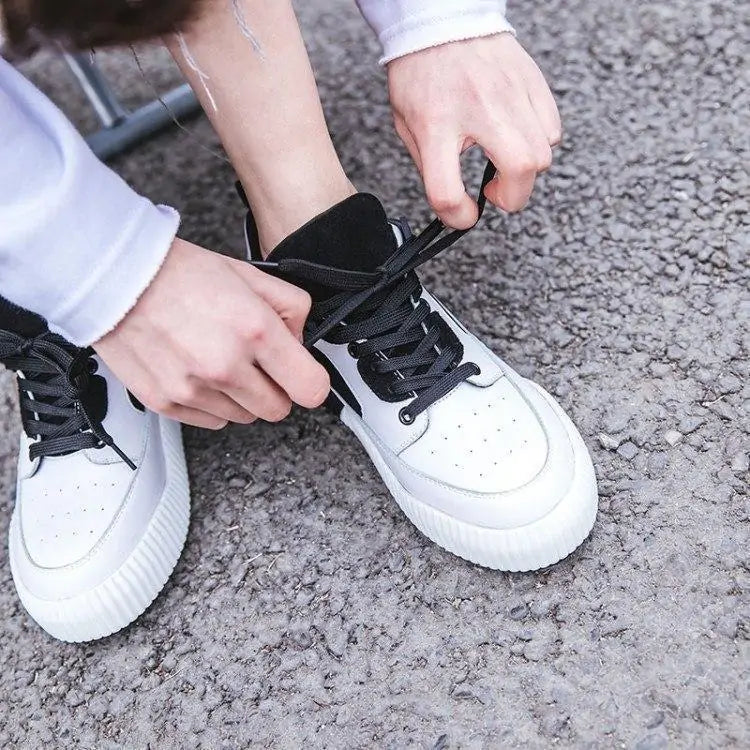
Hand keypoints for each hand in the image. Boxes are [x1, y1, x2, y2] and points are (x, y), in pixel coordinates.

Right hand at [94, 238, 329, 428]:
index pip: (310, 388)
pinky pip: (211, 422)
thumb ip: (291, 308)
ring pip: (244, 417)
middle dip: (275, 389)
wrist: (115, 279)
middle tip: (259, 365)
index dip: (310, 381)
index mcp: (255, 330)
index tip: (303, 375)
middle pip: (278, 409)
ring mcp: (194, 388)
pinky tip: (199, 371)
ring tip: (221, 360)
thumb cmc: (178, 274)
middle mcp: (226, 365)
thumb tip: (301, 341)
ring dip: (242, 396)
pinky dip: (212, 403)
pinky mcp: (167, 403)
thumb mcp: (251, 276)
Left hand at [387, 33, 560, 227]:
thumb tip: (455, 205)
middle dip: (513, 197)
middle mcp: (477, 108)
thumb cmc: (422, 75)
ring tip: (503, 160)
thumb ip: (431, 168)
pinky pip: (552, 130)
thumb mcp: (409, 126)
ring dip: (525, 171)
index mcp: (435, 124)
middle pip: (520, 170)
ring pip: (544, 154)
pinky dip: (539, 143)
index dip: (457, 217)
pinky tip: (516, 135)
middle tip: (496, 192)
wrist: (441, 21)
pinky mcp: (533, 83)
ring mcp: (511, 93)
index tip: (463, 214)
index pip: (447, 190)